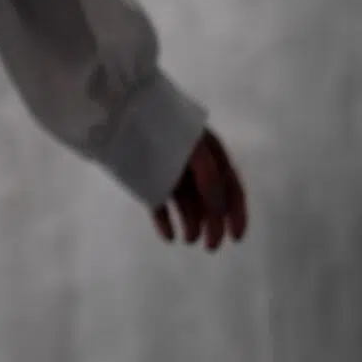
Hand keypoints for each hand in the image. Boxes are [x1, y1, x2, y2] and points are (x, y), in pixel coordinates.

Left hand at [151, 126, 247, 249]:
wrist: (125, 114)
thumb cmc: (165, 127)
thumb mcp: (195, 148)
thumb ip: (210, 176)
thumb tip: (218, 207)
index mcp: (212, 155)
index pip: (231, 188)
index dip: (237, 213)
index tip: (236, 238)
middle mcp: (195, 166)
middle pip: (211, 201)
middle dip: (214, 225)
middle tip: (210, 247)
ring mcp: (172, 173)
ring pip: (188, 205)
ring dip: (192, 224)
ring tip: (187, 240)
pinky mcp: (150, 180)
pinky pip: (161, 204)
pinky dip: (165, 222)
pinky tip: (169, 237)